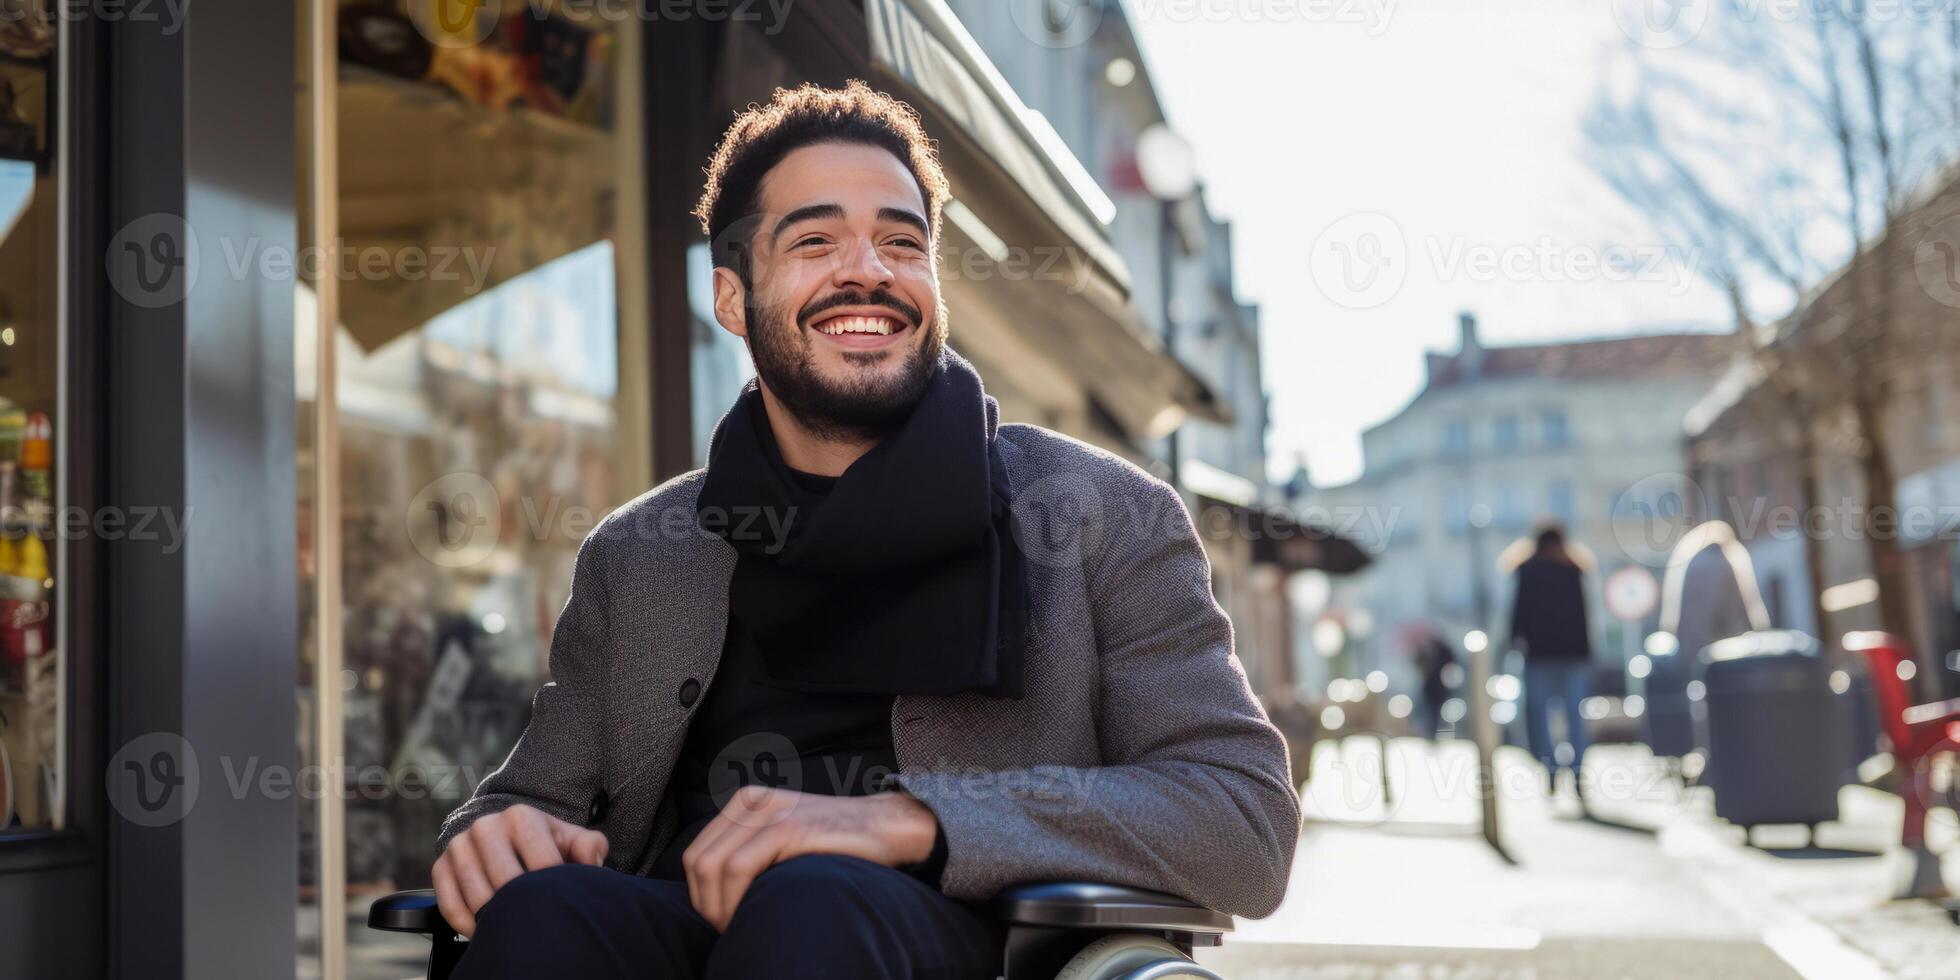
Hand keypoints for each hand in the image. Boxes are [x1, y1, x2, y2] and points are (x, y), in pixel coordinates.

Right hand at [432, 803, 609, 937]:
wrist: (506, 837)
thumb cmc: (545, 844)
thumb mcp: (571, 840)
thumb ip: (589, 847)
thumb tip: (591, 862)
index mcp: (521, 817)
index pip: (541, 864)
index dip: (553, 890)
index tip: (559, 903)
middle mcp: (486, 826)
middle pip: (507, 883)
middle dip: (524, 906)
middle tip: (535, 920)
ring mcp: (459, 846)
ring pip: (478, 897)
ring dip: (495, 918)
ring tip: (513, 926)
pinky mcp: (440, 865)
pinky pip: (450, 905)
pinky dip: (467, 924)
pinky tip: (484, 930)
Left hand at [681, 787, 938, 930]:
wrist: (888, 827)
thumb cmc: (838, 844)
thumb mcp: (786, 838)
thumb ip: (752, 851)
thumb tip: (714, 895)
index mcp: (747, 802)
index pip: (697, 854)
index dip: (701, 896)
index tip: (724, 922)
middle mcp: (754, 802)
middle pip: (699, 862)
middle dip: (706, 905)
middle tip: (730, 930)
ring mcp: (771, 812)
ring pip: (713, 866)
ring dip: (719, 908)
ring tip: (740, 927)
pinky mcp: (789, 827)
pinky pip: (739, 867)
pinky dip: (735, 900)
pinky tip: (752, 916)